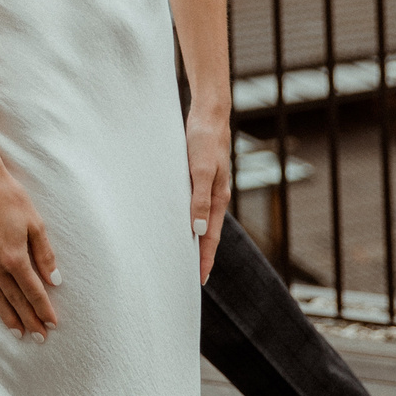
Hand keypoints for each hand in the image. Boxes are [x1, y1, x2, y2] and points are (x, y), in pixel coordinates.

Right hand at [0, 159, 57, 338]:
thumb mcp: (35, 223)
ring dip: (7, 316)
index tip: (52, 323)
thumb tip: (54, 280)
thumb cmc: (9, 197)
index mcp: (14, 256)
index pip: (33, 290)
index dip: (43, 308)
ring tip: (17, 332)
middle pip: (14, 299)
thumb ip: (44, 254)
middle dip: (28, 319)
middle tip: (38, 337)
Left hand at [185, 108, 231, 282]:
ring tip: (181, 256)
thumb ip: (200, 198)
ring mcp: (208, 187)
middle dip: (200, 255)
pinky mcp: (199, 177)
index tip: (199, 281)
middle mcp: (215, 196)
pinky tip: (178, 222)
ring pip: (201, 220)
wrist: (209, 114)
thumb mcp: (202, 169)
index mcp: (218, 199)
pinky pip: (194, 205)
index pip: (211, 238)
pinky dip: (189, 219)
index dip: (204, 260)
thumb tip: (198, 229)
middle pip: (208, 233)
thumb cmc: (204, 140)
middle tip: (188, 277)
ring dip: (194, 239)